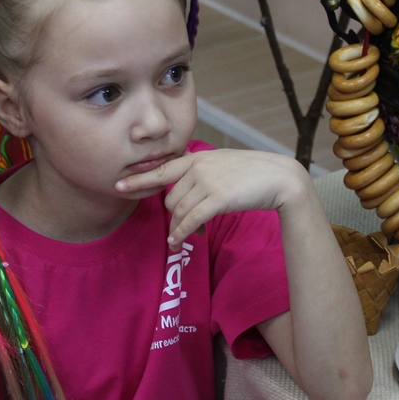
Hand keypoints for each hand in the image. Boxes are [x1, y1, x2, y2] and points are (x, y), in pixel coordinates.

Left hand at [115, 149, 310, 249]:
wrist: (279, 178)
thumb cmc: (252, 173)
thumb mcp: (222, 163)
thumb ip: (201, 172)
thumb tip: (184, 193)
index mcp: (197, 157)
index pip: (162, 170)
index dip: (139, 180)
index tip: (119, 185)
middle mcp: (199, 167)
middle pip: (170, 199)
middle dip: (173, 216)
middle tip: (184, 229)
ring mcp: (208, 182)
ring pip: (179, 212)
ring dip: (178, 229)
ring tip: (182, 239)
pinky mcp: (218, 198)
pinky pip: (191, 220)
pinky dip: (182, 233)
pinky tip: (178, 242)